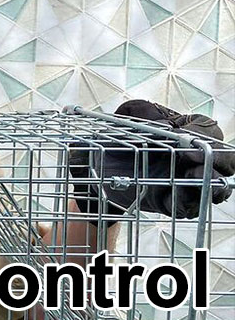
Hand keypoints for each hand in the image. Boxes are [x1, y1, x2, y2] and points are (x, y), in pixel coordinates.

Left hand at [70, 99, 232, 220]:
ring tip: (190, 175)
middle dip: (219, 159)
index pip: (211, 132)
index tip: (185, 135)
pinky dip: (188, 201)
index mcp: (188, 133)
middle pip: (226, 160)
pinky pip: (191, 207)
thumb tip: (164, 126)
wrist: (98, 164)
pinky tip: (176, 193)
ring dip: (211, 182)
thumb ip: (145, 112)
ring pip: (217, 187)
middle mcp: (193, 158)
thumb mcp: (128, 115)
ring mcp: (186, 181)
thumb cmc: (119, 136)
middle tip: (193, 157)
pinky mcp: (173, 202)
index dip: (205, 135)